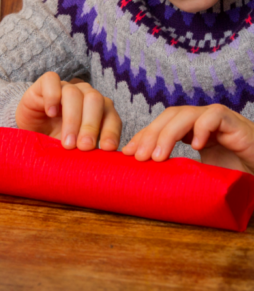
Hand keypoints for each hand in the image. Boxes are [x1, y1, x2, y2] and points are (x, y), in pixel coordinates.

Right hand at [16, 72, 121, 150]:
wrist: (31, 133)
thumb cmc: (57, 141)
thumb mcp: (75, 149)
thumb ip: (89, 151)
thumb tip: (103, 165)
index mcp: (99, 111)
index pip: (111, 116)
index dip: (111, 131)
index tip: (106, 148)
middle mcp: (85, 96)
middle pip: (95, 101)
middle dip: (91, 126)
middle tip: (84, 147)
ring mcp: (66, 88)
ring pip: (75, 93)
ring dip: (72, 119)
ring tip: (67, 143)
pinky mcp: (44, 84)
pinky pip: (52, 80)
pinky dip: (52, 96)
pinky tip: (50, 113)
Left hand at [122, 104, 253, 173]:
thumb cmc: (229, 176)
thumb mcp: (195, 174)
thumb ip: (176, 171)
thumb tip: (146, 181)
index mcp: (188, 130)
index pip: (160, 125)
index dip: (143, 136)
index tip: (127, 153)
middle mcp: (199, 122)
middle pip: (169, 116)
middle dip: (151, 134)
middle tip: (139, 156)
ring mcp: (216, 120)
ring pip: (186, 114)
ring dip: (168, 133)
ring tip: (159, 156)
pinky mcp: (234, 123)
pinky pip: (214, 117)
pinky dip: (202, 128)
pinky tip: (195, 146)